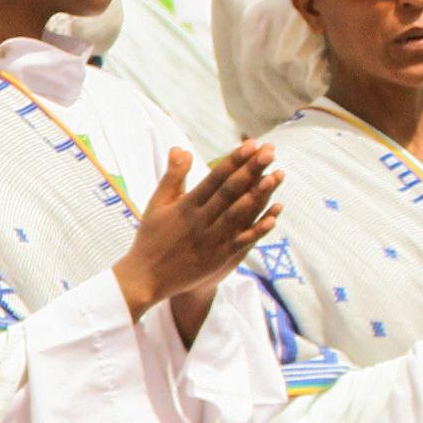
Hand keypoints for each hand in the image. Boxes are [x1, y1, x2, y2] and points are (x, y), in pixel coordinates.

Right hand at [112, 142, 279, 321]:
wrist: (146, 277)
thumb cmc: (151, 238)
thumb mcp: (157, 203)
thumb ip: (172, 176)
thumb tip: (181, 149)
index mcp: (185, 205)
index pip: (214, 177)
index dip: (234, 160)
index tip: (251, 145)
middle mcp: (200, 220)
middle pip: (230, 191)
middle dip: (251, 169)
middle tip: (269, 151)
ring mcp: (211, 239)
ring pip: (239, 213)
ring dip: (259, 195)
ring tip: (276, 176)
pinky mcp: (218, 258)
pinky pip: (242, 241)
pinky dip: (258, 230)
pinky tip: (274, 217)